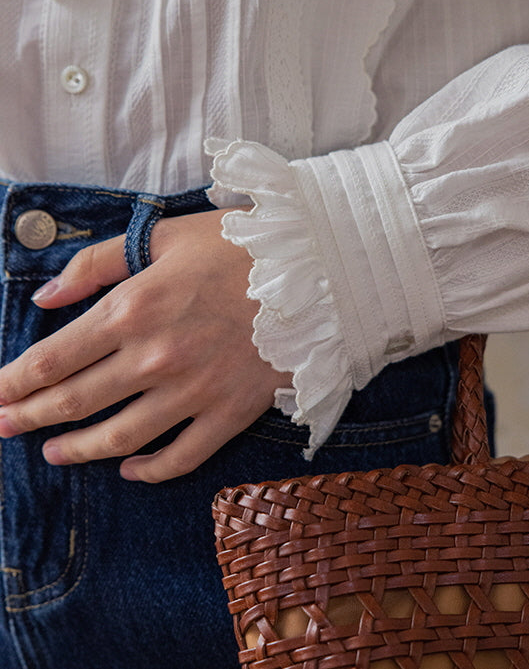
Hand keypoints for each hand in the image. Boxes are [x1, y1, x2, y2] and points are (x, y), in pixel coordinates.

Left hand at [0, 210, 291, 481]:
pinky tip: (129, 470)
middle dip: (27, 417)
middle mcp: (155, 358)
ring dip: (75, 449)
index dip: (14, 381)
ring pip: (118, 438)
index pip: (53, 358)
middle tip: (2, 426)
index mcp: (134, 309)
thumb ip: (97, 264)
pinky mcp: (229, 413)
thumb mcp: (163, 236)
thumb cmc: (238, 245)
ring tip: (51, 451)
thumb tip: (45, 299)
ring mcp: (193, 392)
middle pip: (74, 402)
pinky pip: (180, 457)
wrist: (318, 269)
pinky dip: (149, 470)